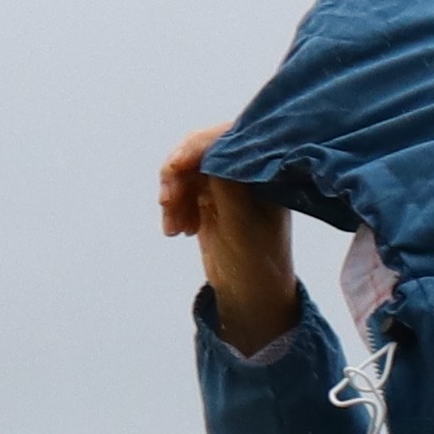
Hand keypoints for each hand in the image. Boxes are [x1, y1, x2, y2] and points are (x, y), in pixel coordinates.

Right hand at [159, 120, 302, 353]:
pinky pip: (183, 189)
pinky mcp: (211, 198)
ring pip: (188, 171)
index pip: (231, 139)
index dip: (199, 146)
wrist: (250, 293)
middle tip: (166, 201)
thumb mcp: (241, 222)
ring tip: (173, 227)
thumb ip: (227, 185)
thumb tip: (210, 150)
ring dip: (174, 194)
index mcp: (267, 172)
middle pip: (203, 151)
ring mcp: (228, 184)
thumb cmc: (256, 260)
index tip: (177, 164)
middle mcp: (248, 172)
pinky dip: (175, 207)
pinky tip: (177, 230)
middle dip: (179, 174)